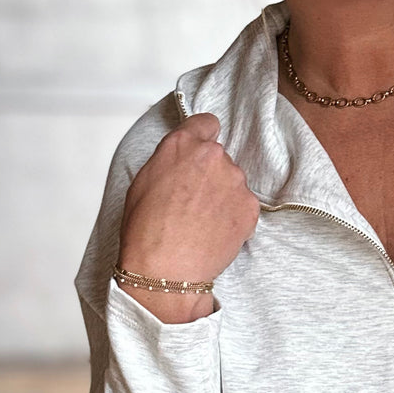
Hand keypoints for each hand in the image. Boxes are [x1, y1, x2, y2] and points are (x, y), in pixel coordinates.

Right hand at [117, 112, 259, 321]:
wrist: (165, 269)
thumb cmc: (146, 230)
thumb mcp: (143, 181)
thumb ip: (170, 160)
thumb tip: (181, 161)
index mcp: (182, 144)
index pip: (206, 123)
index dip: (204, 137)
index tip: (201, 150)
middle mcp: (213, 156)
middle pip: (219, 158)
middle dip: (210, 174)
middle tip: (192, 201)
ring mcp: (235, 181)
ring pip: (233, 183)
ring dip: (223, 197)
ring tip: (202, 222)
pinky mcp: (250, 207)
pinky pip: (244, 206)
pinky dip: (234, 217)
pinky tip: (215, 233)